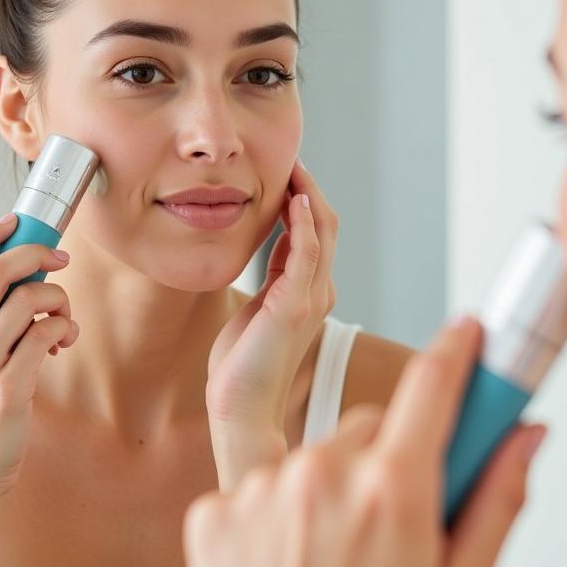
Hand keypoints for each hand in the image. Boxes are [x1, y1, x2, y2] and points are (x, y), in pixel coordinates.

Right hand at [0, 214, 78, 512]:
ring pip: (30, 299)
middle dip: (38, 254)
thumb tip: (22, 277)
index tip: (18, 221)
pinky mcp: (9, 388)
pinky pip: (47, 334)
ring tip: (63, 319)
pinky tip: (64, 341)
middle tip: (61, 261)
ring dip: (59, 300)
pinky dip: (64, 329)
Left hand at [185, 317, 546, 566]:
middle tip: (389, 520)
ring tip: (330, 558)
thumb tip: (526, 438)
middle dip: (387, 459)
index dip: (455, 351)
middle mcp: (323, 476)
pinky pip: (262, 481)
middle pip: (370, 426)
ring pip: (315, 454)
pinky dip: (276, 512)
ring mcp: (263, 489)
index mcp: (393, 492)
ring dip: (329, 488)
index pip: (432, 385)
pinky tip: (285, 564)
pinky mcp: (216, 507)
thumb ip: (499, 500)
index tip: (466, 334)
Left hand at [205, 159, 338, 486]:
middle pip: (326, 225)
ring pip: (321, 233)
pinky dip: (304, 224)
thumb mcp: (258, 308)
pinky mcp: (294, 306)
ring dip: (308, 195)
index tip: (285, 172)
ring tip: (292, 167)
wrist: (240, 408)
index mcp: (310, 292)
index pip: (316, 233)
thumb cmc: (244, 364)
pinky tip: (294, 199)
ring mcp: (311, 298)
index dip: (304, 199)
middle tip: (289, 159)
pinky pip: (306, 254)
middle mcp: (319, 291)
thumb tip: (274, 242)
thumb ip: (272, 277)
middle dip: (309, 188)